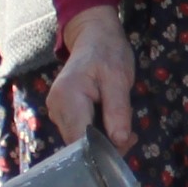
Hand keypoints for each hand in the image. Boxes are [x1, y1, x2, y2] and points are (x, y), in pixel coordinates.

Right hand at [44, 5, 135, 149]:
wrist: (94, 36)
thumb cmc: (108, 53)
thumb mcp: (119, 78)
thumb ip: (118, 110)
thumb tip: (119, 141)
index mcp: (67, 98)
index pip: (79, 140)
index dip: (102, 149)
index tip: (126, 142)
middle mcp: (56, 108)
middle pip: (78, 143)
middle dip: (106, 145)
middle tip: (131, 135)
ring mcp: (57, 111)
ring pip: (79, 140)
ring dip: (103, 140)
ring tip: (124, 127)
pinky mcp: (62, 113)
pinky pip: (79, 132)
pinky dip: (97, 133)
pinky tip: (113, 124)